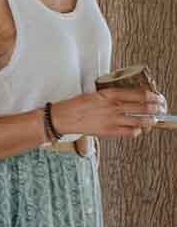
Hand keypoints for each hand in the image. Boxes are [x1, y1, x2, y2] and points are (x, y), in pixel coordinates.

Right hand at [53, 87, 168, 140]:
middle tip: (162, 109)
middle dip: (156, 109)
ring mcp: (112, 120)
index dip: (152, 96)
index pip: (138, 94)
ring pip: (139, 121)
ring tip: (154, 121)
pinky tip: (138, 130)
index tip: (158, 97)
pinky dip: (136, 131)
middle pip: (143, 107)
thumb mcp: (96, 94)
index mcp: (110, 94)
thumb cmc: (77, 105)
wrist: (64, 117)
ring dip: (150, 121)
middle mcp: (114, 107)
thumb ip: (113, 96)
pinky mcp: (109, 131)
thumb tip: (129, 98)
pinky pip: (129, 133)